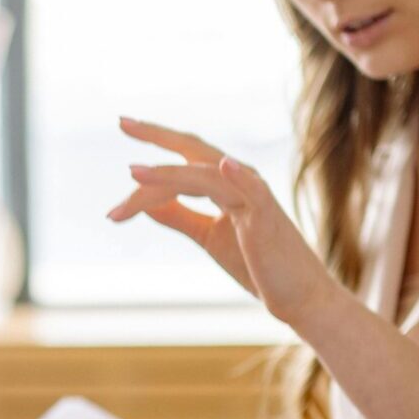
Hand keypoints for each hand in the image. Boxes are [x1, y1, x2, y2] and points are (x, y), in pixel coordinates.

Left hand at [109, 116, 331, 328]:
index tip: (122, 150)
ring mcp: (253, 193)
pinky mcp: (266, 214)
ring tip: (133, 173)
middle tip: (122, 122)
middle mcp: (239, 179)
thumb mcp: (208, 236)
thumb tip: (144, 200)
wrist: (296, 296)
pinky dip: (236, 174)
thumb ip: (178, 216)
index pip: (183, 162)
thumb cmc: (257, 265)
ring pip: (203, 174)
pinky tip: (220, 164)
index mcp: (225, 184)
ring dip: (166, 174)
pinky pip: (250, 188)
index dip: (152, 159)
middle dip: (157, 135)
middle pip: (191, 151)